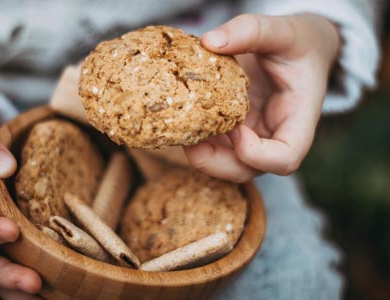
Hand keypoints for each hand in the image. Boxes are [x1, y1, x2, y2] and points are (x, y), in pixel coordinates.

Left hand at [184, 14, 340, 181]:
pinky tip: (182, 118)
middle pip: (247, 170)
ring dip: (200, 154)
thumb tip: (210, 41)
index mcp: (298, 119)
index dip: (257, 154)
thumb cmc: (298, 42)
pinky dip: (197, 139)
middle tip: (189, 142)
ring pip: (226, 164)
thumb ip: (253, 30)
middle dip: (215, 163)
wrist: (299, 49)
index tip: (236, 128)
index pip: (285, 158)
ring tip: (179, 128)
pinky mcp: (236, 129)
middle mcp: (275, 136)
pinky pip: (215, 145)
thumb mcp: (283, 30)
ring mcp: (254, 136)